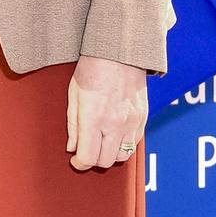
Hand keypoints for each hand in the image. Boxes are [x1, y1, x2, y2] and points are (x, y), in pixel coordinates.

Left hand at [66, 55, 146, 170]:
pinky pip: (134, 143)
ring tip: (100, 142)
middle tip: (86, 150)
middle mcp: (116, 123)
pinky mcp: (143, 119)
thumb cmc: (92, 69)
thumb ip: (73, 125)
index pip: (88, 156)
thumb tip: (72, 148)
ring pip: (123, 156)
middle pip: (106, 161)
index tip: (75, 160)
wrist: (119, 53)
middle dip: (93, 160)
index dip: (79, 163)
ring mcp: (132, 122)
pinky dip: (123, 144)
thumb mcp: (73, 95)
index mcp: (94, 117)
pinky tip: (114, 133)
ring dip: (110, 154)